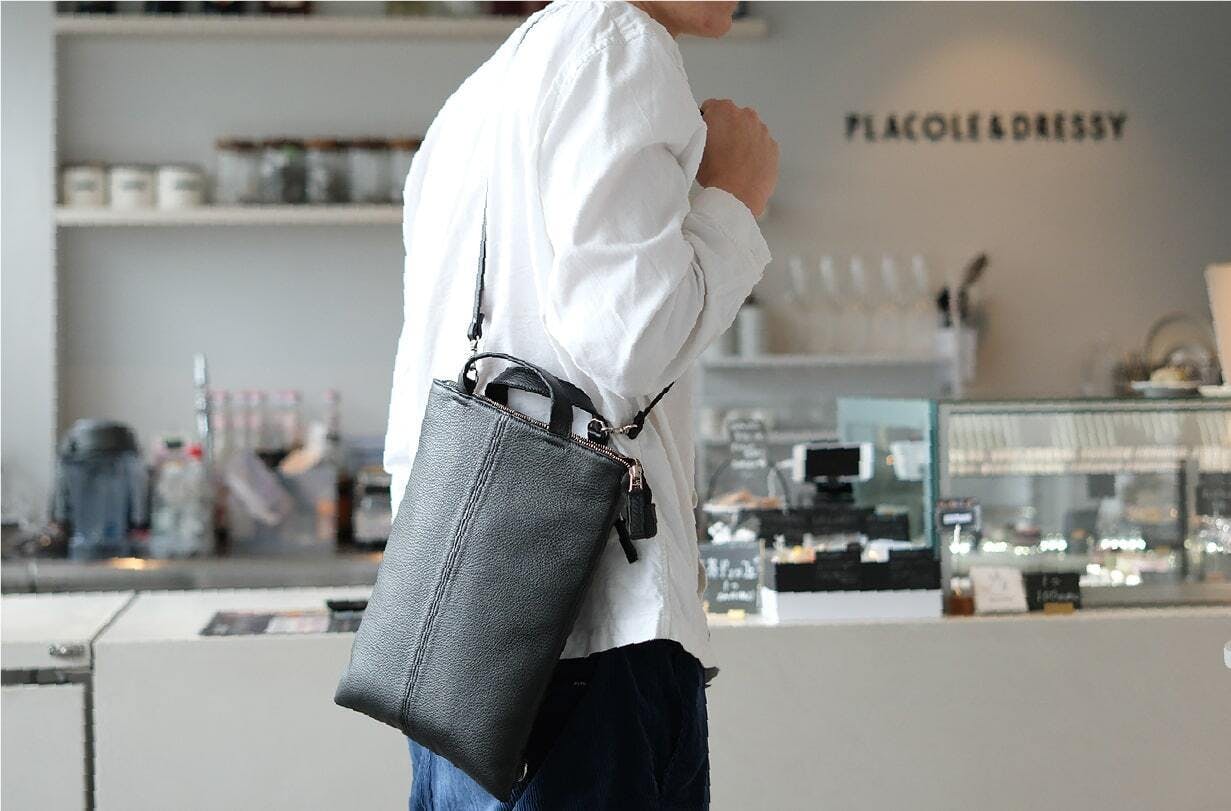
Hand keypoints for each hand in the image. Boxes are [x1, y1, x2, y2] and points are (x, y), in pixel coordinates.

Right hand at [696, 99, 778, 217]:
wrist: (736, 196)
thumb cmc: (714, 173)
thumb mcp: (695, 147)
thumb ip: (700, 130)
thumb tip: (703, 129)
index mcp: (724, 110)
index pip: (711, 108)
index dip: (706, 122)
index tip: (706, 134)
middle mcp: (746, 116)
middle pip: (733, 118)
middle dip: (727, 129)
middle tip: (719, 150)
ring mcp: (763, 132)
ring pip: (750, 132)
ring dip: (743, 141)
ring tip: (733, 162)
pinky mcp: (773, 148)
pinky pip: (762, 146)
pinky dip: (756, 154)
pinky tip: (746, 168)